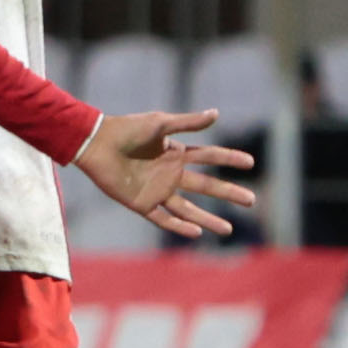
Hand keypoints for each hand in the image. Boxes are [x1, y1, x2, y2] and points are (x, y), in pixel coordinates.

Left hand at [71, 108, 257, 240]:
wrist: (96, 144)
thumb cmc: (126, 129)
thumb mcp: (160, 123)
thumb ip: (187, 123)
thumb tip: (217, 113)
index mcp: (176, 153)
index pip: (210, 157)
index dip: (230, 158)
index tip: (251, 163)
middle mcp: (171, 174)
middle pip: (206, 186)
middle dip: (228, 193)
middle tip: (252, 201)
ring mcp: (157, 191)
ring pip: (189, 208)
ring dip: (208, 218)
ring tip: (228, 229)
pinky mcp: (141, 204)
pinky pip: (163, 219)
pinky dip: (179, 227)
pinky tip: (196, 233)